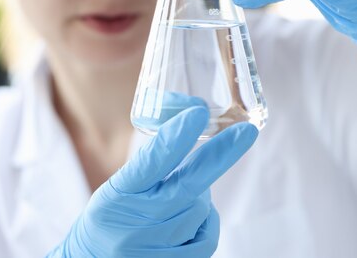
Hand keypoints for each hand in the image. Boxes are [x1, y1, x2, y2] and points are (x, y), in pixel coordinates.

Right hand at [47, 106, 257, 257]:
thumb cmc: (111, 217)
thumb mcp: (118, 186)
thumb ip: (153, 162)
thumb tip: (194, 122)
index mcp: (117, 196)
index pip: (150, 163)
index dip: (176, 137)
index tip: (198, 113)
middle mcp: (134, 226)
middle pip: (187, 187)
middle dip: (219, 156)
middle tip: (246, 132)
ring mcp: (154, 250)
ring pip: (201, 209)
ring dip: (200, 194)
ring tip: (182, 195)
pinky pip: (207, 235)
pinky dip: (206, 219)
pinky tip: (191, 218)